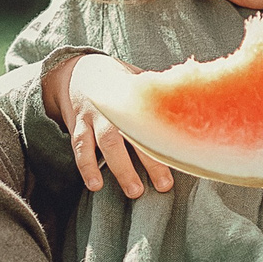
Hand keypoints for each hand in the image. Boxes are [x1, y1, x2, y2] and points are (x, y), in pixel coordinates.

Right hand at [43, 53, 172, 197]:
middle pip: (134, 134)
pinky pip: (80, 147)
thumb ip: (154, 94)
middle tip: (163, 185)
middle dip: (150, 161)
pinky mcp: (77, 125)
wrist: (76, 71)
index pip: (153, 119)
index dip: (167, 139)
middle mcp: (115, 106)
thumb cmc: (115, 81)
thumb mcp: (136, 79)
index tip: (182, 158)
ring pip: (106, 144)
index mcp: (133, 97)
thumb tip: (186, 101)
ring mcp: (94, 116)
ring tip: (133, 190)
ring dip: (120, 169)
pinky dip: (86, 167)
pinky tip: (94, 185)